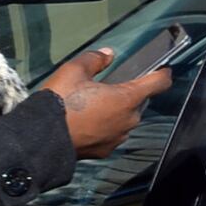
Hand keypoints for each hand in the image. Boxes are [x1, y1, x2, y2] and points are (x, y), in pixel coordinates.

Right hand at [42, 49, 168, 156]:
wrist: (41, 138)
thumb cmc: (60, 102)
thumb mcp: (74, 71)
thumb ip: (94, 59)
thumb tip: (107, 54)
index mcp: (126, 98)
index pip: (157, 84)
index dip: (162, 75)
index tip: (163, 71)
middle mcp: (128, 120)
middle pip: (136, 102)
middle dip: (125, 94)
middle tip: (102, 88)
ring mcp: (118, 137)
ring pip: (123, 119)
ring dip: (113, 112)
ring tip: (89, 106)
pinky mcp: (105, 150)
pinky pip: (110, 134)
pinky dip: (103, 127)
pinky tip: (86, 123)